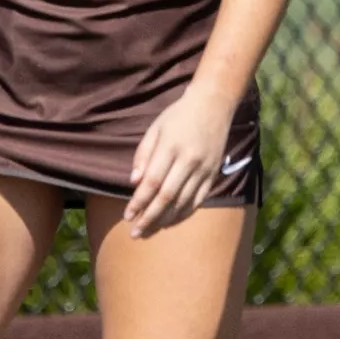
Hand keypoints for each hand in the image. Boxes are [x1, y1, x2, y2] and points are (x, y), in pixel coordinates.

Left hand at [123, 86, 237, 238]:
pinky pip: (198, 200)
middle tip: (135, 233)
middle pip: (167, 197)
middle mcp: (189, 160)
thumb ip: (143, 155)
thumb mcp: (155, 128)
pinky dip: (183, 214)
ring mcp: (204, 169)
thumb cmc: (178, 116)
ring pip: (183, 202)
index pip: (152, 182)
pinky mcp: (213, 174)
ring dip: (165, 220)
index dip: (138, 202)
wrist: (213, 105)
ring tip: (149, 231)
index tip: (127, 216)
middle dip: (149, 217)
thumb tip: (134, 183)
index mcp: (171, 147)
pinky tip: (170, 221)